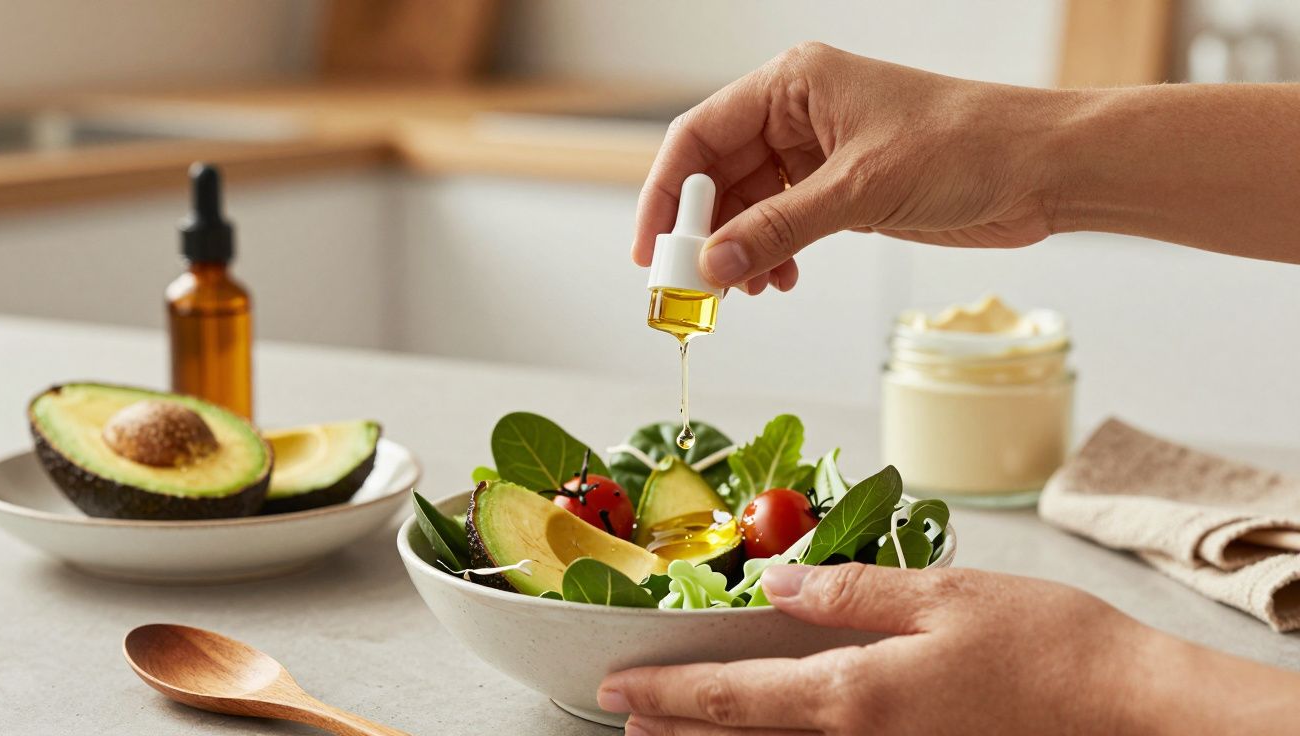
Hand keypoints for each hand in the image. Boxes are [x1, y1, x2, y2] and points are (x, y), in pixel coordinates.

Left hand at [598, 563, 1299, 734]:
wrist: (1131, 716)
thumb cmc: (1048, 647)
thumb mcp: (944, 596)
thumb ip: (850, 594)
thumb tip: (774, 586)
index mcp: (855, 696)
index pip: (731, 696)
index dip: (668, 689)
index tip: (617, 682)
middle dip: (676, 727)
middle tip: (626, 714)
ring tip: (667, 734)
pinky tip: (769, 735)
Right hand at [633, 42, 1060, 293]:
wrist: (1041, 169)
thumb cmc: (964, 147)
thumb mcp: (859, 189)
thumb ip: (780, 227)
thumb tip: (712, 266)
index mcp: (793, 84)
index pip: (701, 135)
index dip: (666, 192)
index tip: (650, 249)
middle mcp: (798, 114)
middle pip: (720, 174)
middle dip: (702, 231)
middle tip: (689, 286)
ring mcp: (820, 154)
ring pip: (750, 205)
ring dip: (739, 250)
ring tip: (741, 290)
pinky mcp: (843, 190)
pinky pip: (784, 223)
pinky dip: (772, 254)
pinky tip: (777, 280)